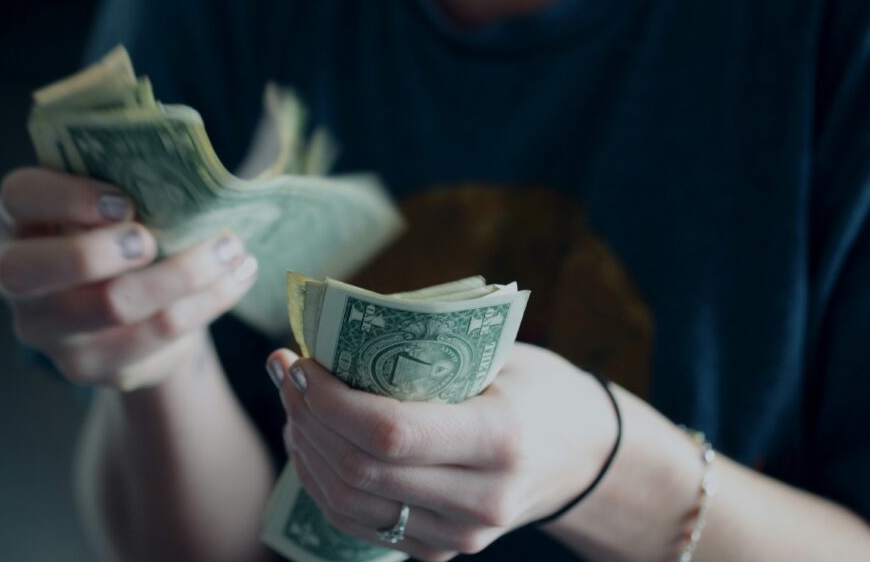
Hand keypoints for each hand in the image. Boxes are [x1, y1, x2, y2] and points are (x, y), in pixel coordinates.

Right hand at [0, 167, 258, 389]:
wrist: (133, 309)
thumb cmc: (121, 231)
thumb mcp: (113, 201)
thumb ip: (127, 181)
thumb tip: (186, 167)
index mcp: (19, 220)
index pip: (18, 198)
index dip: (65, 197)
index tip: (124, 201)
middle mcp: (16, 279)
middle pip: (35, 270)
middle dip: (99, 251)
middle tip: (152, 240)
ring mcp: (49, 331)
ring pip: (111, 306)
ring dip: (182, 274)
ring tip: (231, 249)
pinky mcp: (92, 367)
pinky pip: (155, 337)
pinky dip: (206, 303)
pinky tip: (236, 277)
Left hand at [268, 343, 617, 561]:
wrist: (583, 456)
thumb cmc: (537, 387)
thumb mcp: (499, 355)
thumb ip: (426, 350)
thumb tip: (333, 330)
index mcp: (500, 439)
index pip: (390, 432)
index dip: (329, 400)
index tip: (300, 361)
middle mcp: (481, 499)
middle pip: (360, 470)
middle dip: (307, 417)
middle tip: (286, 372)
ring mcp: (460, 535)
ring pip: (348, 503)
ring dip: (305, 449)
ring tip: (293, 403)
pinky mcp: (441, 551)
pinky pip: (359, 524)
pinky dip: (322, 481)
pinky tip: (311, 441)